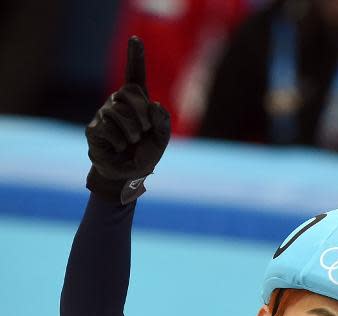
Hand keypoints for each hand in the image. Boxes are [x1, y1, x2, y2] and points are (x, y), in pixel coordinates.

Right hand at [86, 36, 170, 203]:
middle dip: (142, 113)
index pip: (135, 74)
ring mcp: (104, 113)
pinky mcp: (94, 128)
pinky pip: (108, 128)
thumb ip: (163, 122)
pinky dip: (119, 141)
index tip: (135, 39)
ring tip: (131, 142)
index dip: (135, 56)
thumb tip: (155, 105)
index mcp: (137, 101)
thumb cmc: (145, 153)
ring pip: (117, 111)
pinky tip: (118, 147)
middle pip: (129, 93)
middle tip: (144, 131)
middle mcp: (118, 102)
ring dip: (131, 131)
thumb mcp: (161, 139)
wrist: (128, 175)